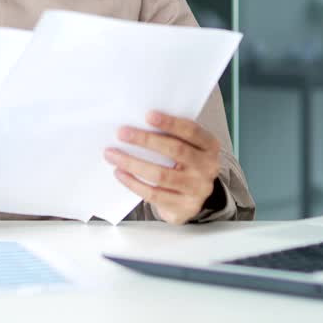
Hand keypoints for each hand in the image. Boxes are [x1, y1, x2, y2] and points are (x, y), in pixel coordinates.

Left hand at [104, 110, 221, 224]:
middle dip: (146, 140)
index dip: (170, 123)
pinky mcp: (183, 208)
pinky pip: (154, 194)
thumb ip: (171, 135)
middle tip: (122, 133)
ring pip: (161, 175)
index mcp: (209, 147)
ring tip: (112, 154)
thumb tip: (137, 123)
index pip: (191, 131)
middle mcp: (207, 167)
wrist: (193, 199)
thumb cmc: (185, 165)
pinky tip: (120, 173)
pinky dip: (133, 183)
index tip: (148, 115)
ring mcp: (197, 189)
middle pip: (176, 151)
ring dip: (133, 163)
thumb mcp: (187, 147)